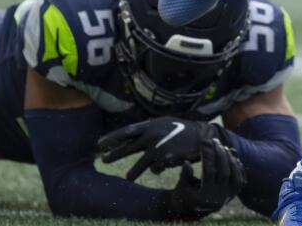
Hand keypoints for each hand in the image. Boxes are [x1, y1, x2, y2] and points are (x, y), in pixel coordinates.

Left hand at [98, 117, 217, 180]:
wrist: (202, 137)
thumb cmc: (181, 129)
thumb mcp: (164, 124)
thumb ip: (147, 129)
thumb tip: (129, 137)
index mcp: (151, 125)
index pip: (126, 132)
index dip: (111, 138)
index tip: (99, 144)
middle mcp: (152, 136)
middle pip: (127, 148)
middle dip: (114, 154)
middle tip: (104, 160)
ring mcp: (158, 148)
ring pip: (139, 165)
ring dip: (133, 173)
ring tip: (129, 178)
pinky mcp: (165, 160)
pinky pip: (156, 169)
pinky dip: (157, 168)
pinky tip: (164, 165)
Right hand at [165, 138, 246, 219]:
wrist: (195, 209)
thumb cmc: (185, 194)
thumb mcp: (181, 187)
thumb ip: (185, 175)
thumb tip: (187, 162)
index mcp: (204, 196)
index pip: (209, 171)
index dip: (207, 155)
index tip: (204, 141)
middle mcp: (219, 197)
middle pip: (224, 172)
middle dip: (220, 154)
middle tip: (215, 140)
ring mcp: (228, 196)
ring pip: (235, 176)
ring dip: (231, 158)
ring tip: (224, 146)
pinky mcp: (234, 194)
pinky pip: (241, 179)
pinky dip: (238, 165)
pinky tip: (233, 153)